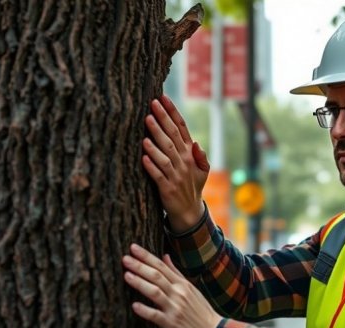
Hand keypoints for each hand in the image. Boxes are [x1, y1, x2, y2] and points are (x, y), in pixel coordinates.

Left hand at [122, 244, 222, 327]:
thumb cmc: (200, 309)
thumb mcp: (190, 288)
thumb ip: (175, 272)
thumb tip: (165, 256)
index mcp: (182, 284)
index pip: (161, 266)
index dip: (146, 256)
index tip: (133, 248)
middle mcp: (178, 293)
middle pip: (157, 276)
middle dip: (140, 266)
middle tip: (125, 258)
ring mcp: (175, 308)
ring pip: (155, 292)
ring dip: (140, 283)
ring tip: (127, 275)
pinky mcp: (171, 323)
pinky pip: (156, 316)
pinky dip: (145, 310)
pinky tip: (134, 305)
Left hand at [142, 95, 209, 230]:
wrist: (189, 212)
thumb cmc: (192, 186)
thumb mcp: (202, 170)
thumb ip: (200, 155)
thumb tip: (197, 143)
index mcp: (191, 154)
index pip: (182, 129)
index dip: (173, 113)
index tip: (163, 98)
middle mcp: (184, 162)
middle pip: (172, 137)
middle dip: (162, 120)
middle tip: (151, 104)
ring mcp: (176, 175)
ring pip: (165, 154)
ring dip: (156, 139)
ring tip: (146, 124)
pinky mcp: (167, 188)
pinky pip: (158, 175)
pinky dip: (151, 165)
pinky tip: (143, 155)